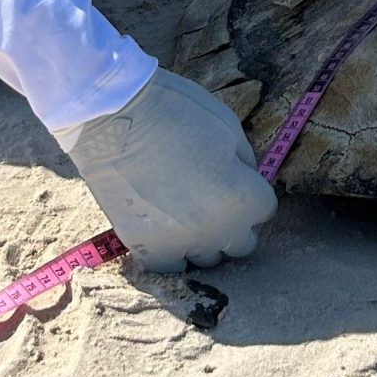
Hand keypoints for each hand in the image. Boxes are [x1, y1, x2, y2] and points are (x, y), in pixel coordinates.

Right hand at [53, 68, 277, 271]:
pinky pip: (171, 266)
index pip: (264, 209)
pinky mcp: (145, 248)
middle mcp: (216, 231)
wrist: (112, 116)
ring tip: (184, 210)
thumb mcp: (227, 126)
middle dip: (234, 221)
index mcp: (242, 199)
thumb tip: (245, 179)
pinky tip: (165, 229)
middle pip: (241, 243)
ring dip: (204, 238)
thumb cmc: (175, 111)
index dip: (251, 190)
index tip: (235, 178)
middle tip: (213, 196)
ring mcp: (180, 243)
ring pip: (207, 258)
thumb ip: (244, 162)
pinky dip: (172, 251)